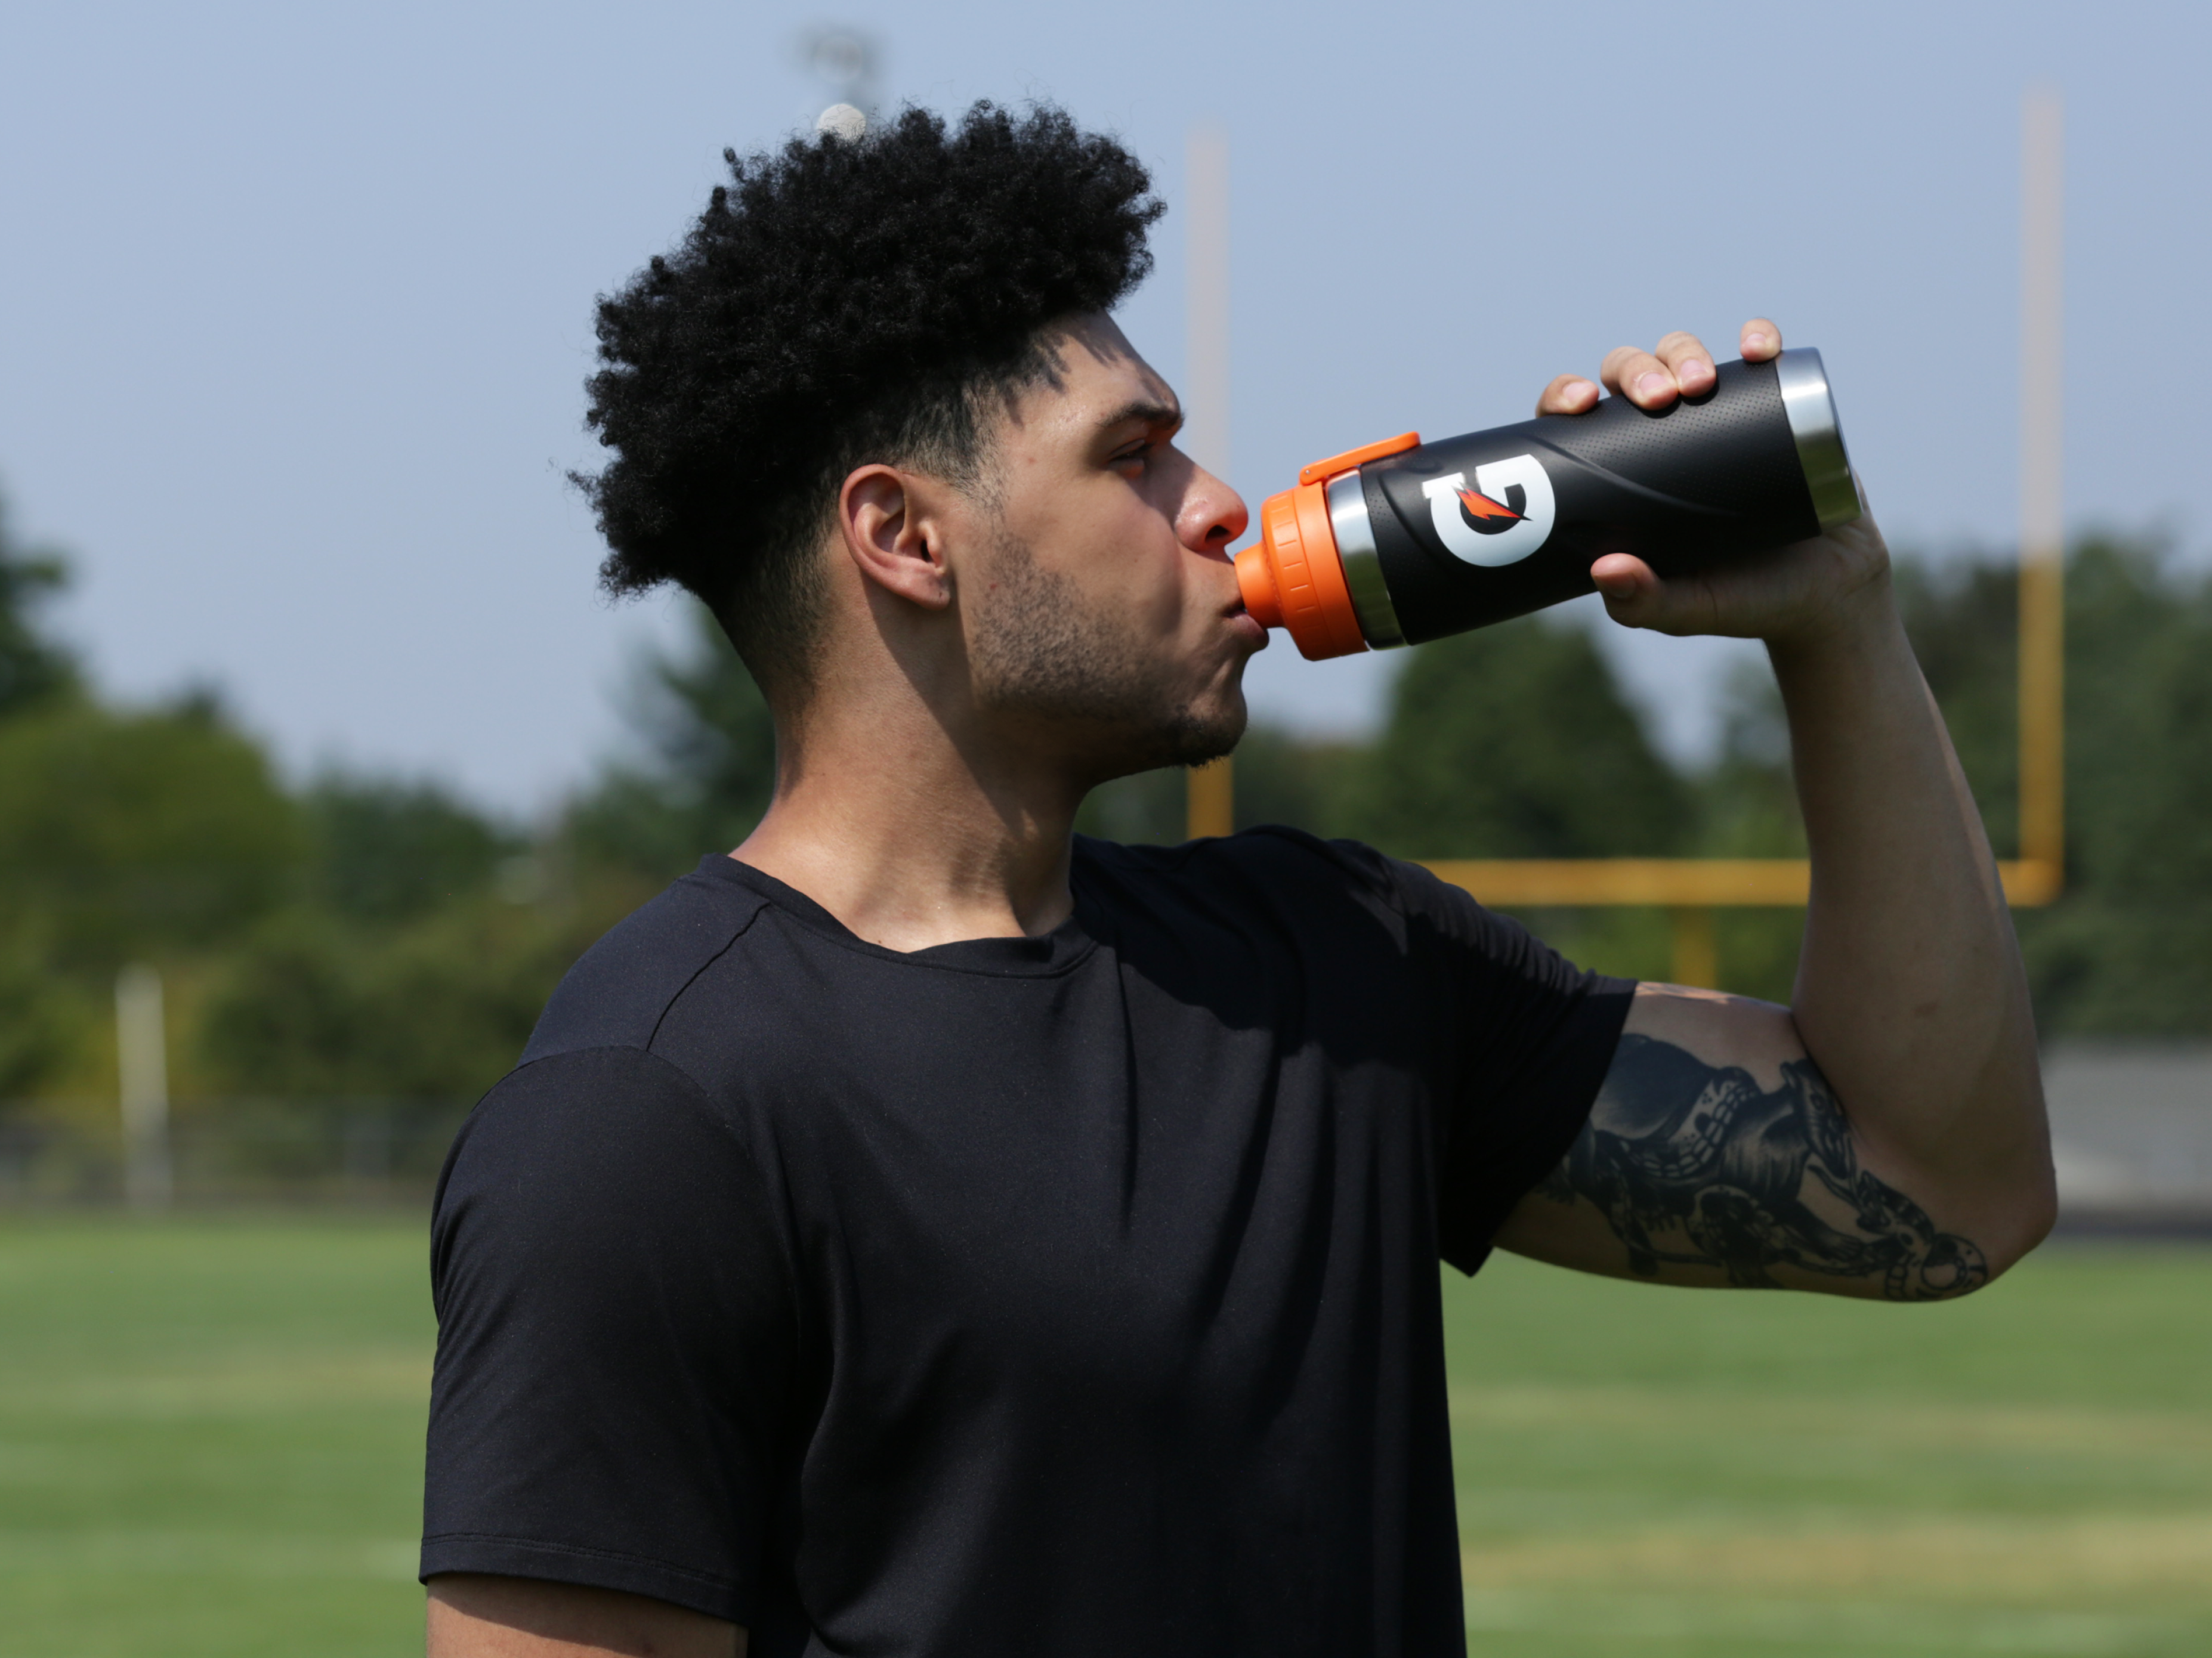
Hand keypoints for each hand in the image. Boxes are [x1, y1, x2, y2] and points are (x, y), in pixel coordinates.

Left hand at [1535, 319, 1891, 646]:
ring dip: (1685, 351)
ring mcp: (1720, 413)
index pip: (1577, 422)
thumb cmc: (1745, 599)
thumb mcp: (1689, 608)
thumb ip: (1643, 603)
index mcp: (1623, 473)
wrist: (1829, 589)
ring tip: (1701, 381)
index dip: (1565, 397)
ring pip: (1685, 354)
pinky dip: (1759, 337)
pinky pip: (1761, 354)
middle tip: (1659, 399)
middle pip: (1630, 375)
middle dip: (1637, 371)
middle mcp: (1663, 434)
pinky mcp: (1776, 404)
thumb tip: (1604, 570)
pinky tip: (1758, 347)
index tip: (1579, 404)